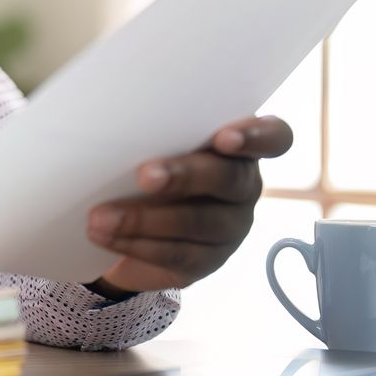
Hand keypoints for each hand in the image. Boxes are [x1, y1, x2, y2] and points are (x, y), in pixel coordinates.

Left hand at [84, 115, 292, 293]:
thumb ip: (153, 128)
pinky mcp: (206, 261)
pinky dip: (136, 244)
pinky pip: (176, 254)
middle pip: (229, 180)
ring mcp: (230, 228)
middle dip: (185, 177)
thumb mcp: (153, 140)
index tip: (224, 138)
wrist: (132, 220)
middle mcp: (243, 186)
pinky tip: (106, 236)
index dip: (256, 137)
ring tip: (101, 218)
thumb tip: (113, 114)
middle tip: (144, 176)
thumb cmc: (147, 160)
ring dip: (146, 220)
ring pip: (199, 223)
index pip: (274, 137)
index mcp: (240, 146)